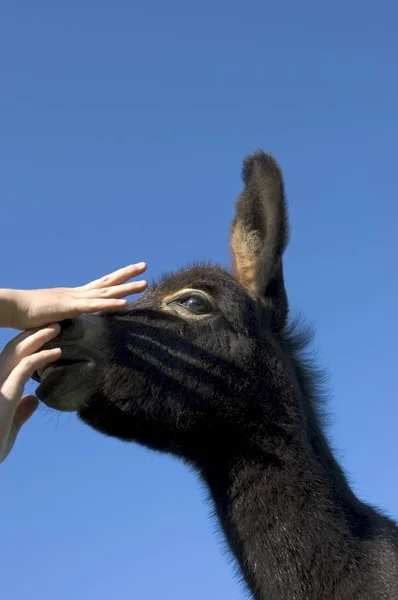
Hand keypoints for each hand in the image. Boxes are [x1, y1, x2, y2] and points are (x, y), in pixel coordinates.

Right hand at [0, 324, 60, 462]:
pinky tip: (57, 352)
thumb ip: (20, 412)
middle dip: (33, 333)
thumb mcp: (9, 426)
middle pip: (13, 348)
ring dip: (39, 337)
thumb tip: (33, 399)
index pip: (10, 358)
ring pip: (18, 351)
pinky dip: (42, 356)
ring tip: (57, 328)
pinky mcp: (4, 393)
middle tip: (53, 324)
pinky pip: (25, 367)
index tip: (46, 337)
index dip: (27, 344)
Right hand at [1, 262, 147, 329]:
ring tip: (145, 283)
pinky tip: (125, 303)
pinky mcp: (70, 307)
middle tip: (145, 266)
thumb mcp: (52, 317)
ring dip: (127, 288)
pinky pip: (94, 305)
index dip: (117, 279)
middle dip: (127, 274)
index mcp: (74, 295)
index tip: (131, 274)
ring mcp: (75, 298)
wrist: (12, 307)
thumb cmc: (28, 315)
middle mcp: (78, 293)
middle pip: (108, 281)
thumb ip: (63, 319)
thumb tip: (67, 326)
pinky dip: (110, 303)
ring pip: (106, 291)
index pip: (100, 285)